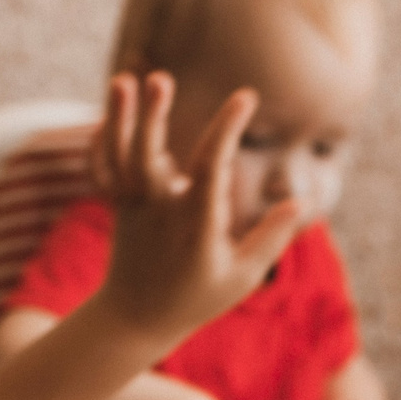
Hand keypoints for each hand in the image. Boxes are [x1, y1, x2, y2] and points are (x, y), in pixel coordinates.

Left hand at [90, 71, 305, 349]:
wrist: (135, 321)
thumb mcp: (241, 277)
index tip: (245, 96)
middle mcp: (159, 213)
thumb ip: (271, 238)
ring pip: (121, 159)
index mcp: (195, 226)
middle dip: (151, 118)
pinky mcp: (117, 206)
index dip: (227, 129)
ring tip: (125, 79)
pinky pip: (103, 171)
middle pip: (148, 159)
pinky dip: (100, 143)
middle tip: (160, 78)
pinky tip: (107, 113)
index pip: (211, 169)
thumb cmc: (196, 298)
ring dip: (120, 119)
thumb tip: (300, 202)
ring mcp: (133, 208)